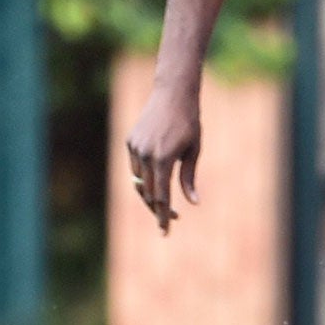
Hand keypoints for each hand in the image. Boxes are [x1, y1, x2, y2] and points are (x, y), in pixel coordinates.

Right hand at [126, 79, 201, 233]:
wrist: (173, 94)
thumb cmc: (189, 122)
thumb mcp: (194, 150)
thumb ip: (189, 177)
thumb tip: (193, 202)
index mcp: (164, 158)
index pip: (161, 196)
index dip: (163, 216)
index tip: (165, 231)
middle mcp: (145, 154)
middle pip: (147, 192)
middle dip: (157, 208)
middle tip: (170, 219)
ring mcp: (135, 147)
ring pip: (139, 181)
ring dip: (150, 193)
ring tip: (164, 200)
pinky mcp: (130, 141)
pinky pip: (135, 166)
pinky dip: (144, 175)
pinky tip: (156, 175)